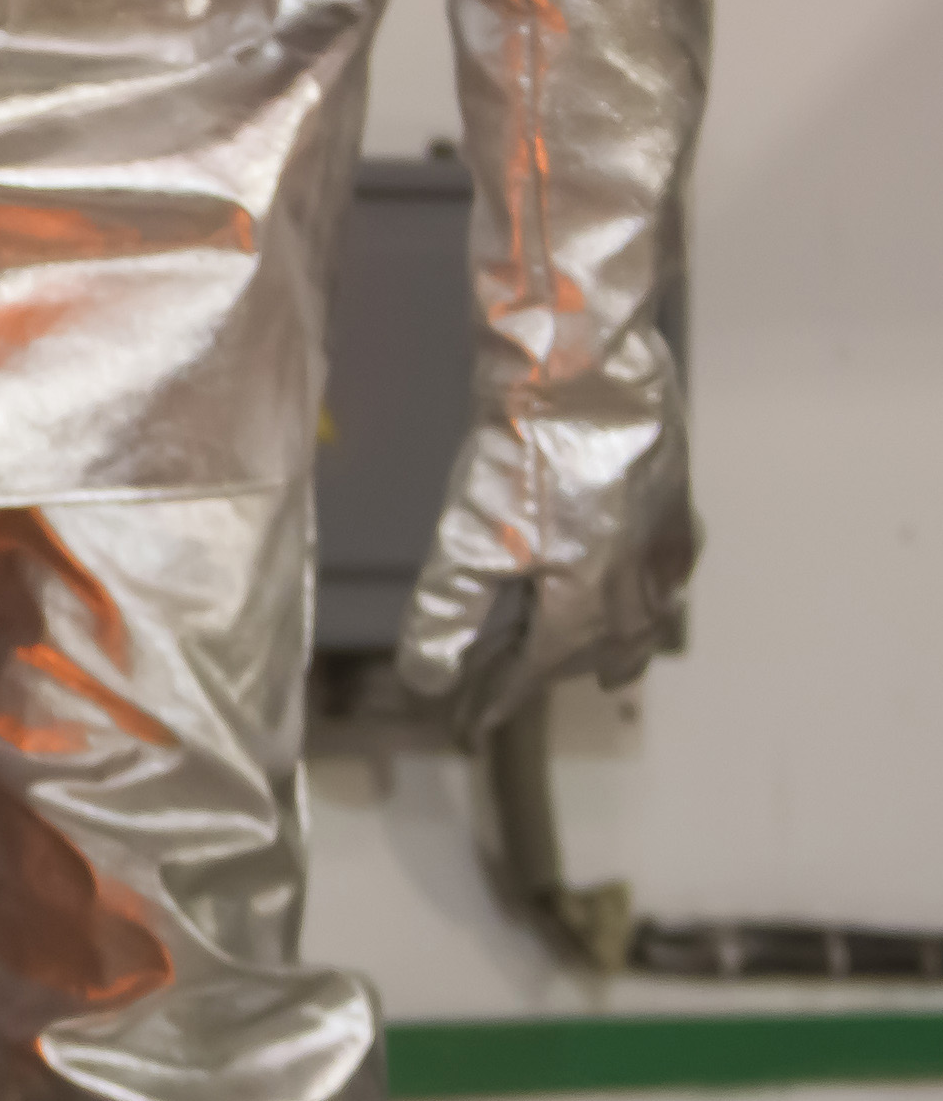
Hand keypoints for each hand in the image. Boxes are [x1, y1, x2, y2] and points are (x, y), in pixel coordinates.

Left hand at [394, 407, 696, 744]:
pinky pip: (670, 574)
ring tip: (607, 674)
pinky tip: (657, 592)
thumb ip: (449, 613)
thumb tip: (425, 682)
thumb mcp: (470, 539)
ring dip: (616, 650)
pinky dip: (656, 600)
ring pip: (643, 621)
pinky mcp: (674, 504)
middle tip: (516, 689)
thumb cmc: (521, 456)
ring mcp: (661, 547)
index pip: (529, 670)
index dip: (495, 698)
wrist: (584, 372)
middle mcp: (633, 590)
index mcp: (581, 606)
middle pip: (589, 649)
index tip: (468, 728)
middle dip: (549, 673)